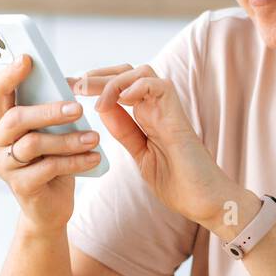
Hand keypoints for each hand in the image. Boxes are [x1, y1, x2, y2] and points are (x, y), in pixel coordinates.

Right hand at [0, 54, 101, 233]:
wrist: (49, 207)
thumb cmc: (51, 161)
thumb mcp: (50, 132)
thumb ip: (49, 110)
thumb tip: (70, 83)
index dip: (10, 74)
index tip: (28, 58)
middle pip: (16, 118)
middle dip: (49, 111)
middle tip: (78, 108)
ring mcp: (3, 166)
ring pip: (34, 144)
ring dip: (68, 139)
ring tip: (94, 137)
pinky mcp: (20, 187)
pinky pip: (49, 168)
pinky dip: (75, 161)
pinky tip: (94, 157)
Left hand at [71, 63, 240, 229]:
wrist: (207, 203)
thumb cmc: (180, 185)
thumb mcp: (141, 156)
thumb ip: (125, 133)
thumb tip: (102, 110)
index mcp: (148, 118)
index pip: (120, 88)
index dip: (95, 85)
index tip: (68, 88)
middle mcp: (158, 109)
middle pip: (128, 73)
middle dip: (98, 75)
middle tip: (73, 85)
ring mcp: (169, 111)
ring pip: (141, 73)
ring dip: (113, 79)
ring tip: (92, 94)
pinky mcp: (178, 117)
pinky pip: (159, 86)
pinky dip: (135, 87)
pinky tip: (117, 101)